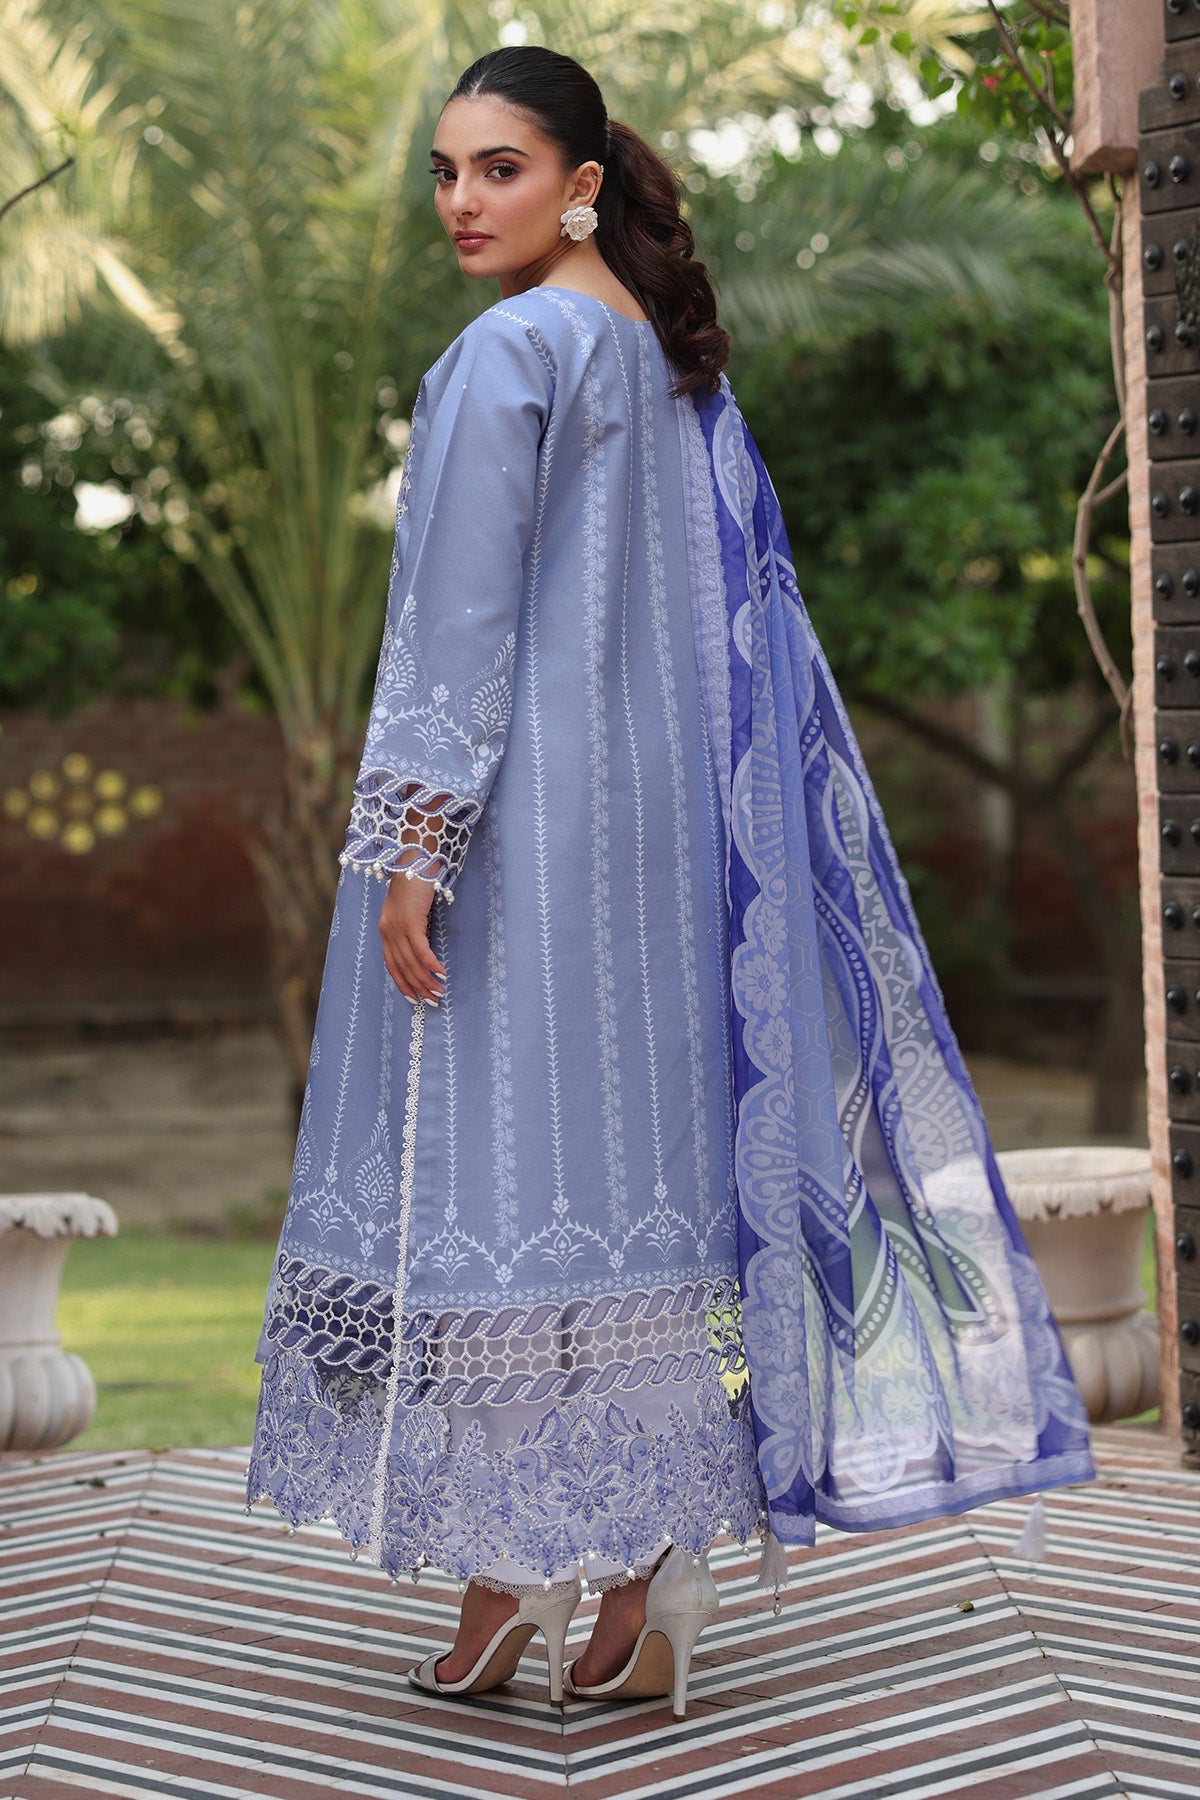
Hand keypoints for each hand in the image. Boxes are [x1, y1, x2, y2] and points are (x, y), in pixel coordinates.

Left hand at [378, 854, 446, 1003]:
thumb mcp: (410, 908)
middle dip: (417, 987)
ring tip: (439, 991)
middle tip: (432, 1000)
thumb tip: (424, 948)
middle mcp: (388, 930)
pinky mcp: (410, 921)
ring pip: (410, 962)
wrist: (415, 859)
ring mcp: (397, 926)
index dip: (402, 983)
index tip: (413, 998)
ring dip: (426, 980)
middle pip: (401, 967)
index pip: (392, 964)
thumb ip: (412, 927)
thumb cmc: (416, 882)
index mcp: (386, 929)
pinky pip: (420, 950)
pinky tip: (441, 972)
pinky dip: (431, 963)